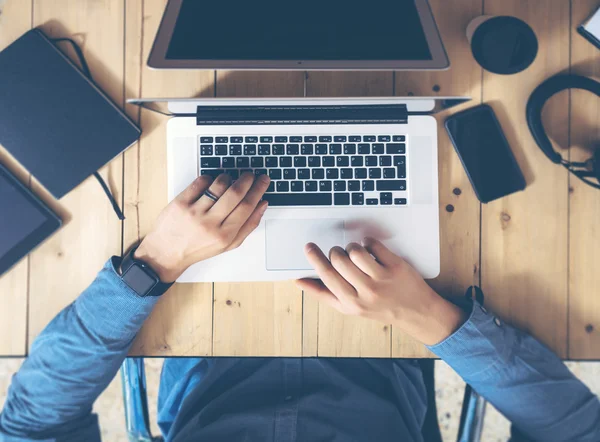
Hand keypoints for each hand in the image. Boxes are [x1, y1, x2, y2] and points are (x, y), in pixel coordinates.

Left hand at [134, 172, 269, 281]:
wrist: (167, 252)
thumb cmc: (198, 248)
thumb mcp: (228, 244)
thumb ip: (248, 226)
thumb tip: (262, 205)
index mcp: (225, 235)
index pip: (248, 206)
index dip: (258, 190)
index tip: (263, 181)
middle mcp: (210, 224)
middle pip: (236, 193)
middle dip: (247, 179)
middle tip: (250, 174)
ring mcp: (194, 212)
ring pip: (219, 184)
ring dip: (228, 177)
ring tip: (229, 179)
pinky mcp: (180, 203)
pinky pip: (200, 182)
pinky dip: (209, 178)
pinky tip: (210, 183)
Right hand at [295, 238, 466, 345]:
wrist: (415, 312)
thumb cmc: (379, 308)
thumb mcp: (348, 307)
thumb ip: (323, 294)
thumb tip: (299, 282)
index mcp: (351, 302)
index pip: (326, 276)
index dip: (315, 258)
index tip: (309, 247)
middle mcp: (366, 292)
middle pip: (339, 260)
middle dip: (336, 252)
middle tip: (340, 254)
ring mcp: (382, 279)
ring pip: (355, 251)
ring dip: (352, 247)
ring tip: (356, 254)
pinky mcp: (396, 266)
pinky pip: (374, 245)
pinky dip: (368, 242)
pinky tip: (370, 248)